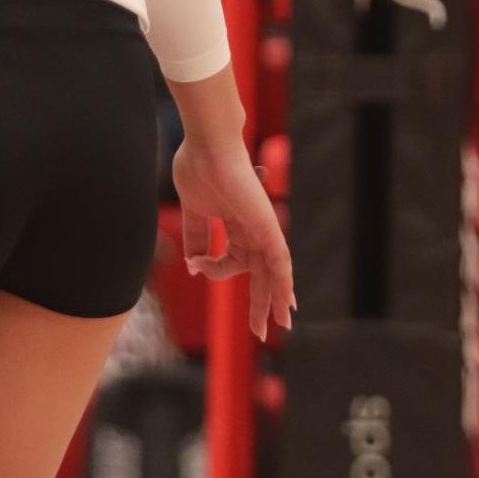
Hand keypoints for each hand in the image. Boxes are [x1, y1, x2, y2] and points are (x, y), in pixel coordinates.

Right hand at [174, 139, 294, 340]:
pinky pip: (280, 262)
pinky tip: (285, 304)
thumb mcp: (193, 210)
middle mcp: (251, 227)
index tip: (194, 266)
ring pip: (272, 273)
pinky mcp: (269, 227)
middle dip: (259, 301)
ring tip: (273, 326)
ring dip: (273, 301)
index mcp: (233, 222)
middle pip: (259, 272)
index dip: (211, 270)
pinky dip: (283, 284)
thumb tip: (193, 268)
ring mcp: (262, 228)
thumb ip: (195, 238)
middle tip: (260, 331)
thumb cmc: (197, 166)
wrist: (208, 146)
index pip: (229, 259)